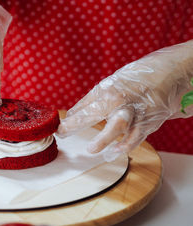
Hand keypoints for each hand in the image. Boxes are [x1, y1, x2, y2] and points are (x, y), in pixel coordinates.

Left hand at [57, 40, 192, 160]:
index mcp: (108, 91)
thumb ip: (91, 101)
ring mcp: (135, 111)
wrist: (168, 72)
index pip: (84, 108)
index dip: (70, 120)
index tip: (59, 129)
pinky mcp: (149, 121)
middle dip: (76, 124)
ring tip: (91, 149)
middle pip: (95, 113)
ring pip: (118, 127)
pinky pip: (136, 136)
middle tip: (63, 133)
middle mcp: (120, 100)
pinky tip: (116, 151)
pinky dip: (126, 145)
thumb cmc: (135, 79)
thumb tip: (72, 115)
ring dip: (104, 139)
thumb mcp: (109, 84)